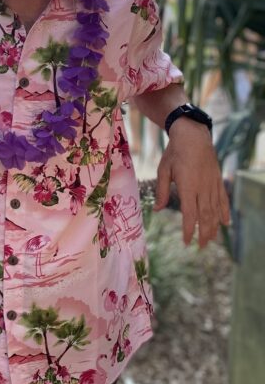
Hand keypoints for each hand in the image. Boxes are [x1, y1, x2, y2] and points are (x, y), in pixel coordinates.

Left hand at [153, 118, 230, 246]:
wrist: (193, 136)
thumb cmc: (174, 152)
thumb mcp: (163, 170)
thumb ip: (161, 191)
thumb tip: (157, 209)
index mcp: (187, 186)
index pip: (189, 214)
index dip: (189, 230)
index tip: (186, 242)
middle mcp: (202, 188)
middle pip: (205, 216)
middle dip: (203, 233)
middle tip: (201, 248)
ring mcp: (212, 184)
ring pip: (215, 210)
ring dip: (214, 227)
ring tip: (210, 240)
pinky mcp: (218, 180)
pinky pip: (223, 200)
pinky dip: (225, 212)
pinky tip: (225, 224)